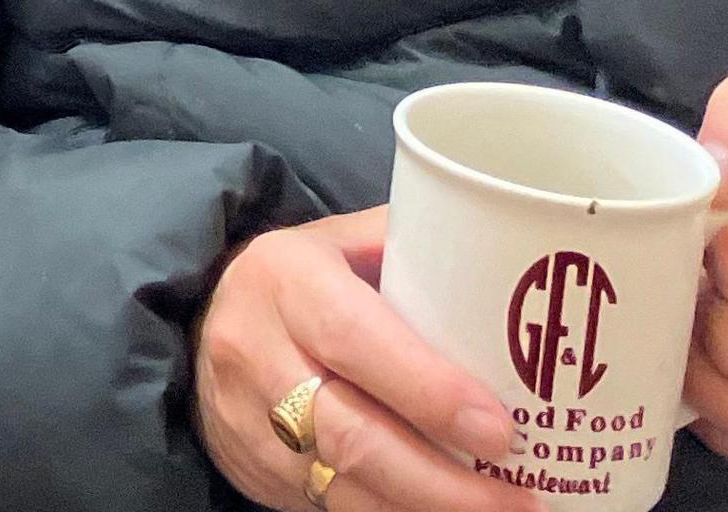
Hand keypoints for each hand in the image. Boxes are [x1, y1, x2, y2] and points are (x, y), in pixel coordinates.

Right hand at [196, 209, 536, 511]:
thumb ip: (413, 250)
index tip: (498, 430)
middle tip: (519, 498)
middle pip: (350, 434)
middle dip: (442, 482)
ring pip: (342, 484)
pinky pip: (333, 506)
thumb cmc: (301, 279)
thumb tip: (512, 263)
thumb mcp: (340, 242)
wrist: (209, 323)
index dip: (427, 392)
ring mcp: (247, 418)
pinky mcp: (254, 468)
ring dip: (425, 508)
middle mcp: (254, 348)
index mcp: (284, 277)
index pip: (354, 339)